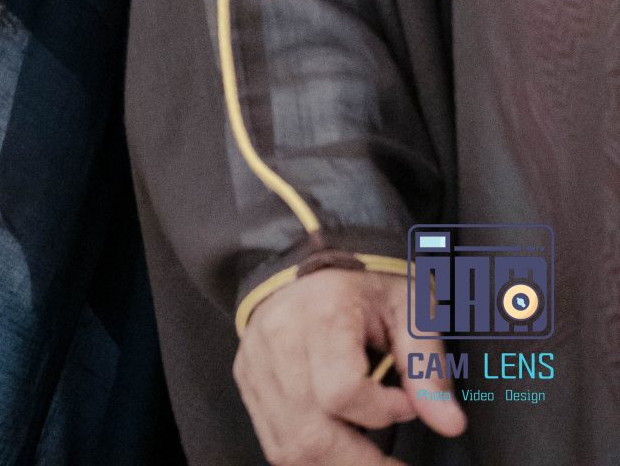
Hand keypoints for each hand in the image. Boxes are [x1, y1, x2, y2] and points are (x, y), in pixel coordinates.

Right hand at [235, 268, 462, 461]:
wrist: (309, 255)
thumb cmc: (364, 279)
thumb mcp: (409, 306)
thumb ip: (427, 366)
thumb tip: (449, 424)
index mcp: (321, 313)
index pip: (341, 390)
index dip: (382, 411)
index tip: (406, 404)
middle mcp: (280, 340)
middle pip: (312, 433)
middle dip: (363, 463)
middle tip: (395, 463)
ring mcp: (258, 363)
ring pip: (291, 448)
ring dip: (337, 465)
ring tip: (368, 455)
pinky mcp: (249, 379)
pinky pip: (276, 442)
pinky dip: (311, 457)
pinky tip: (339, 447)